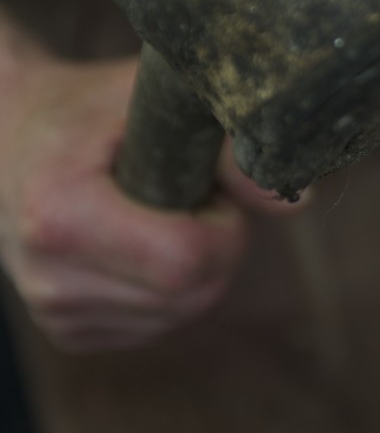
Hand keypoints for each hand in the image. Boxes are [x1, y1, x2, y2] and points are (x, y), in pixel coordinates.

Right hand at [0, 49, 304, 352]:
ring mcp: (56, 311)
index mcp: (60, 214)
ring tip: (157, 214)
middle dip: (217, 247)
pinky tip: (142, 244)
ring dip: (197, 268)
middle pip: (194, 295)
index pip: (186, 262)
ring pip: (184, 315)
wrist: (9, 137)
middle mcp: (49, 275)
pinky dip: (173, 288)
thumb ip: (232, 146)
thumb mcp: (157, 101)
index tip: (203, 188)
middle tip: (188, 198)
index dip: (221, 227)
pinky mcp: (70, 331)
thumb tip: (298, 200)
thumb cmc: (92, 110)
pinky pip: (162, 324)